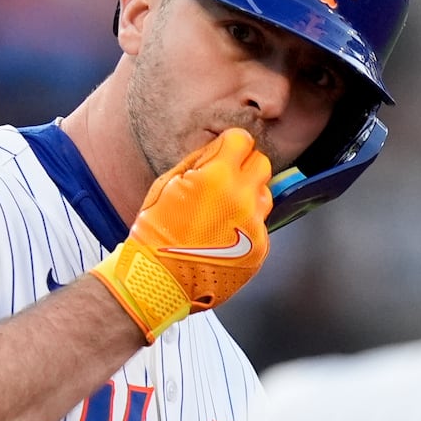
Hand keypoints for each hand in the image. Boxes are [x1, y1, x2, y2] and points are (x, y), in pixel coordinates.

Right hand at [92, 128, 271, 341]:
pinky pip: (261, 226)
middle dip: (245, 167)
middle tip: (226, 180)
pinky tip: (224, 237)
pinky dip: (247, 226)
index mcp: (218, 176)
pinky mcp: (260, 249)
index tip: (224, 153)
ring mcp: (255, 226)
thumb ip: (199, 162)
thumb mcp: (167, 184)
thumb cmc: (156, 233)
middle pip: (262, 164)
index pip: (242, 140)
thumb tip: (218, 149)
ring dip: (248, 197)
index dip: (231, 145)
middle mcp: (243, 198)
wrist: (159, 280)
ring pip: (264, 195)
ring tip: (223, 212)